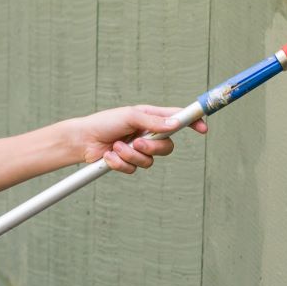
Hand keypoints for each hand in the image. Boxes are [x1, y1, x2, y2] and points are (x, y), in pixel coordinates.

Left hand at [78, 105, 206, 173]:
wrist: (82, 140)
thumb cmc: (104, 122)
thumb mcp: (129, 116)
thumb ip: (153, 121)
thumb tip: (175, 125)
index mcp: (150, 118)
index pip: (177, 120)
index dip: (192, 123)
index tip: (203, 128)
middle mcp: (147, 134)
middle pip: (167, 147)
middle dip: (152, 148)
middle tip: (137, 142)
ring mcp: (139, 150)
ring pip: (149, 161)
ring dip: (130, 155)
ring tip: (115, 146)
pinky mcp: (128, 163)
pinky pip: (133, 169)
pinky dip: (120, 163)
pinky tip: (108, 156)